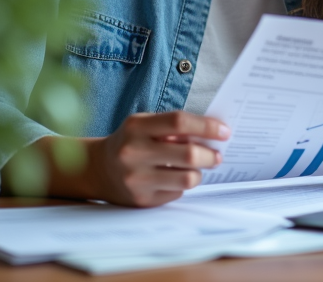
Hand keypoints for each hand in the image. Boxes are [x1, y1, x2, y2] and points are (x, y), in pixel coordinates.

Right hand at [89, 111, 229, 206]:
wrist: (98, 169)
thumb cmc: (130, 141)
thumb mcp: (144, 125)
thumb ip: (173, 126)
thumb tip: (212, 134)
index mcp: (136, 127)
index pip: (179, 122)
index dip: (206, 126)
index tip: (224, 131)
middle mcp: (134, 153)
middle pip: (189, 153)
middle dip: (210, 155)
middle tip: (217, 155)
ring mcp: (137, 179)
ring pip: (188, 178)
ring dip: (199, 172)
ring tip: (197, 168)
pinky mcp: (142, 200)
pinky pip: (177, 192)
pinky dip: (182, 184)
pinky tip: (174, 178)